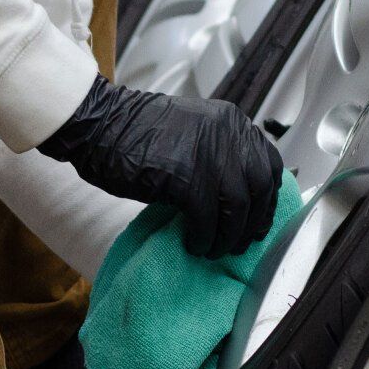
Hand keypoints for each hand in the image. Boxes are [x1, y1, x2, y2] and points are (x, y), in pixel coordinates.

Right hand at [39, 74, 283, 257]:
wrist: (99, 125)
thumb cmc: (136, 132)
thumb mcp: (192, 133)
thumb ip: (218, 153)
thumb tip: (236, 197)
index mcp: (230, 121)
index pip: (269, 163)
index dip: (268, 198)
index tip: (260, 219)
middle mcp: (227, 133)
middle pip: (259, 188)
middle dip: (253, 222)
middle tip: (240, 242)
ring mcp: (208, 153)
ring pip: (237, 207)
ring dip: (228, 235)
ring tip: (214, 248)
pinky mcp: (187, 177)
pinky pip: (207, 218)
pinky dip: (204, 237)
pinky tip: (194, 243)